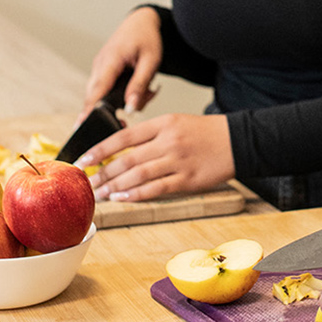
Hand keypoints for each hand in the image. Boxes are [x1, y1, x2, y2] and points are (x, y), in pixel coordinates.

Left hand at [79, 113, 233, 200]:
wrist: (237, 141)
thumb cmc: (205, 132)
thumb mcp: (175, 122)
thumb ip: (150, 134)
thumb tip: (120, 151)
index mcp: (163, 124)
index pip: (123, 136)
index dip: (100, 150)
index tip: (84, 160)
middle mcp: (168, 141)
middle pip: (127, 159)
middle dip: (103, 172)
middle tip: (88, 183)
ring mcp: (178, 161)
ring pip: (138, 175)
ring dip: (115, 186)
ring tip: (101, 193)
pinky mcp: (187, 179)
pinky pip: (157, 189)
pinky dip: (136, 195)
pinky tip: (122, 198)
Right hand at [82, 6, 162, 117]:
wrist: (141, 21)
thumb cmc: (147, 38)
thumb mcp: (151, 62)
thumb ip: (139, 86)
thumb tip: (130, 109)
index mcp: (110, 60)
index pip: (96, 91)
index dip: (89, 110)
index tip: (81, 126)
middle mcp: (99, 65)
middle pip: (95, 97)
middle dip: (114, 109)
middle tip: (133, 113)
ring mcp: (99, 68)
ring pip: (102, 95)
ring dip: (122, 100)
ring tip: (147, 91)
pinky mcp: (102, 71)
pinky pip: (106, 90)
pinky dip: (121, 94)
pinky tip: (139, 88)